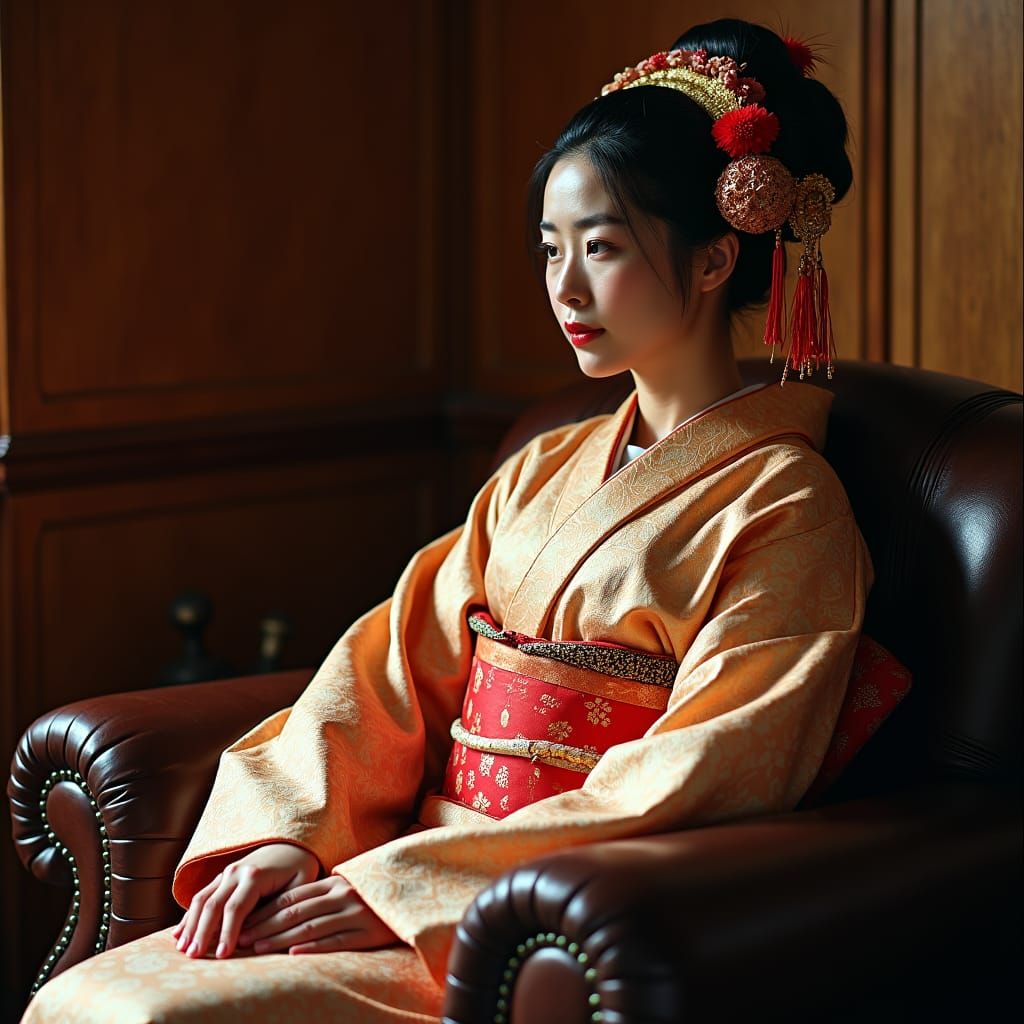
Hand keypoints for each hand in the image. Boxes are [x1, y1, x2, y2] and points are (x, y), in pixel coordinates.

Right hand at [172, 842, 319, 958]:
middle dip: (202, 932)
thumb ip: (282, 908)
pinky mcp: (221, 877)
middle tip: (194, 957)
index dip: (228, 932)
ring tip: (183, 949)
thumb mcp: (300, 886)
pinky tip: (179, 934)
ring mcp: (226, 873)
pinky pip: (201, 895)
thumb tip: (263, 936)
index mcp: (255, 874)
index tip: (222, 955)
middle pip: (213, 904)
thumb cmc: (300, 869)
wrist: (292, 845)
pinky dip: (189, 915)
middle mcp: (236, 871)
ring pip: (202, 899)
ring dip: (190, 925)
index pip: (236, 908)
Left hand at [235, 873, 398, 953]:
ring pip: (311, 927)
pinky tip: (294, 953)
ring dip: (281, 938)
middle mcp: (342, 895)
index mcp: (334, 882)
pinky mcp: (368, 933)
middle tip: (243, 938)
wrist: (411, 897)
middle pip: (296, 912)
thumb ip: (322, 894)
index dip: (267, 910)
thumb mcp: (347, 887)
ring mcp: (355, 913)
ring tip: (258, 948)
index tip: (245, 922)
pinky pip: (336, 941)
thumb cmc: (372, 895)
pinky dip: (313, 947)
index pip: (293, 897)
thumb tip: (286, 906)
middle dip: (266, 926)